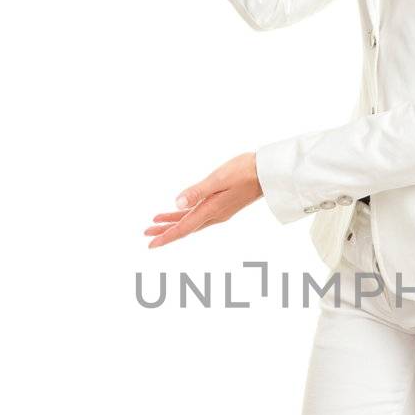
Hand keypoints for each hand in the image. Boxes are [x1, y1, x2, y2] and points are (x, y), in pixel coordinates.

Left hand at [144, 154, 262, 248]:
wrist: (268, 173)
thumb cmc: (244, 171)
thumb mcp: (218, 179)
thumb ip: (197, 192)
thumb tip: (176, 203)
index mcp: (211, 210)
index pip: (184, 228)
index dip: (166, 236)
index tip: (150, 244)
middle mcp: (214, 215)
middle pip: (185, 228)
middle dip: (165, 232)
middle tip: (146, 235)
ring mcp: (219, 212)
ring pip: (191, 222)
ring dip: (172, 223)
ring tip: (155, 224)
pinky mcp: (222, 205)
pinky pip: (199, 215)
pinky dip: (185, 215)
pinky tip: (178, 212)